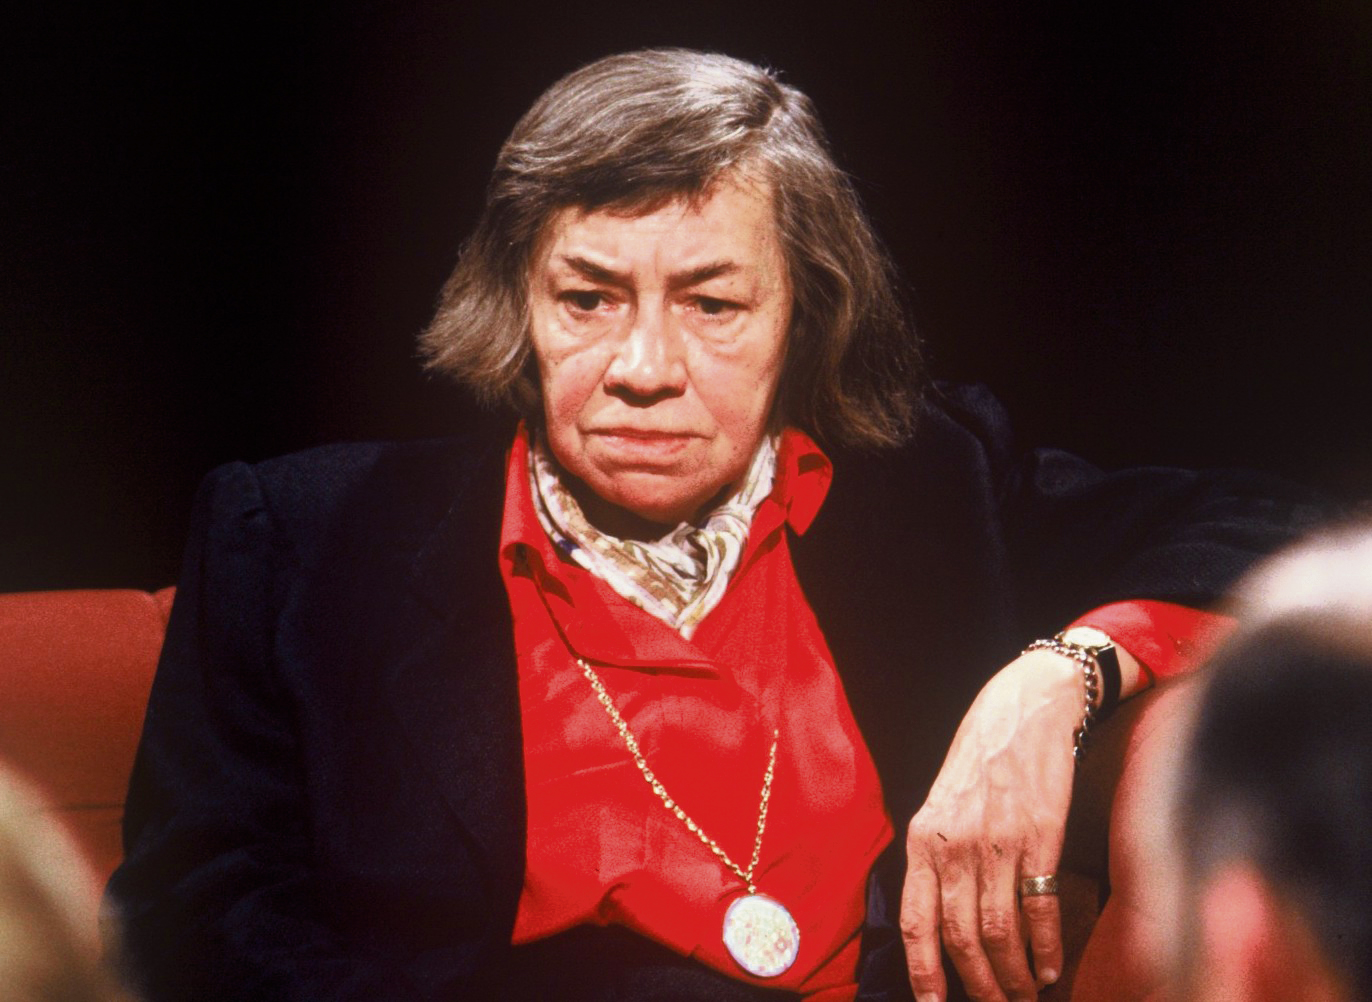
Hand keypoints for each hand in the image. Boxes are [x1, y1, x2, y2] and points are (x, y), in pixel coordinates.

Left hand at [900, 650, 1084, 1001]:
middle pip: (960, 938)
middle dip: (979, 987)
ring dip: (1013, 977)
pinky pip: (1040, 908)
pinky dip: (1047, 948)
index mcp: (923, 839)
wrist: (1024, 710)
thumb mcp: (940, 803)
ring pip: (999, 933)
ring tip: (1025, 997)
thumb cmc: (979, 758)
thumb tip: (936, 917)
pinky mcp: (1040, 837)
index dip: (923, 971)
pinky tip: (1052, 968)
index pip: (915, 920)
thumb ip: (935, 855)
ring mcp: (997, 843)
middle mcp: (955, 846)